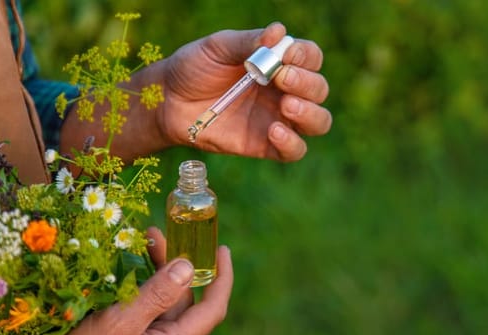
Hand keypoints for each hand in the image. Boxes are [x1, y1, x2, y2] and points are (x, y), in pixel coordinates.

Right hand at [59, 228, 233, 334]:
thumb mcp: (118, 324)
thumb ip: (155, 296)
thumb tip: (188, 267)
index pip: (212, 308)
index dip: (222, 278)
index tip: (222, 250)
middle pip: (182, 297)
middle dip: (174, 263)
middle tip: (154, 234)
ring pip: (159, 300)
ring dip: (153, 271)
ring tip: (138, 243)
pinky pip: (139, 308)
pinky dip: (136, 285)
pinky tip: (122, 268)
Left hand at [156, 22, 330, 160]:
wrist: (167, 101)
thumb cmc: (193, 68)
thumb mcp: (218, 47)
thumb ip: (248, 41)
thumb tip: (279, 31)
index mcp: (279, 64)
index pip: (311, 58)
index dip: (306, 57)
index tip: (287, 56)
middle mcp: (286, 92)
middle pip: (319, 89)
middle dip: (307, 84)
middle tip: (281, 79)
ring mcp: (279, 119)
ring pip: (318, 122)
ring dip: (310, 113)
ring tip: (286, 106)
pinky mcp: (267, 145)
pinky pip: (296, 150)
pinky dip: (292, 143)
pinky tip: (274, 131)